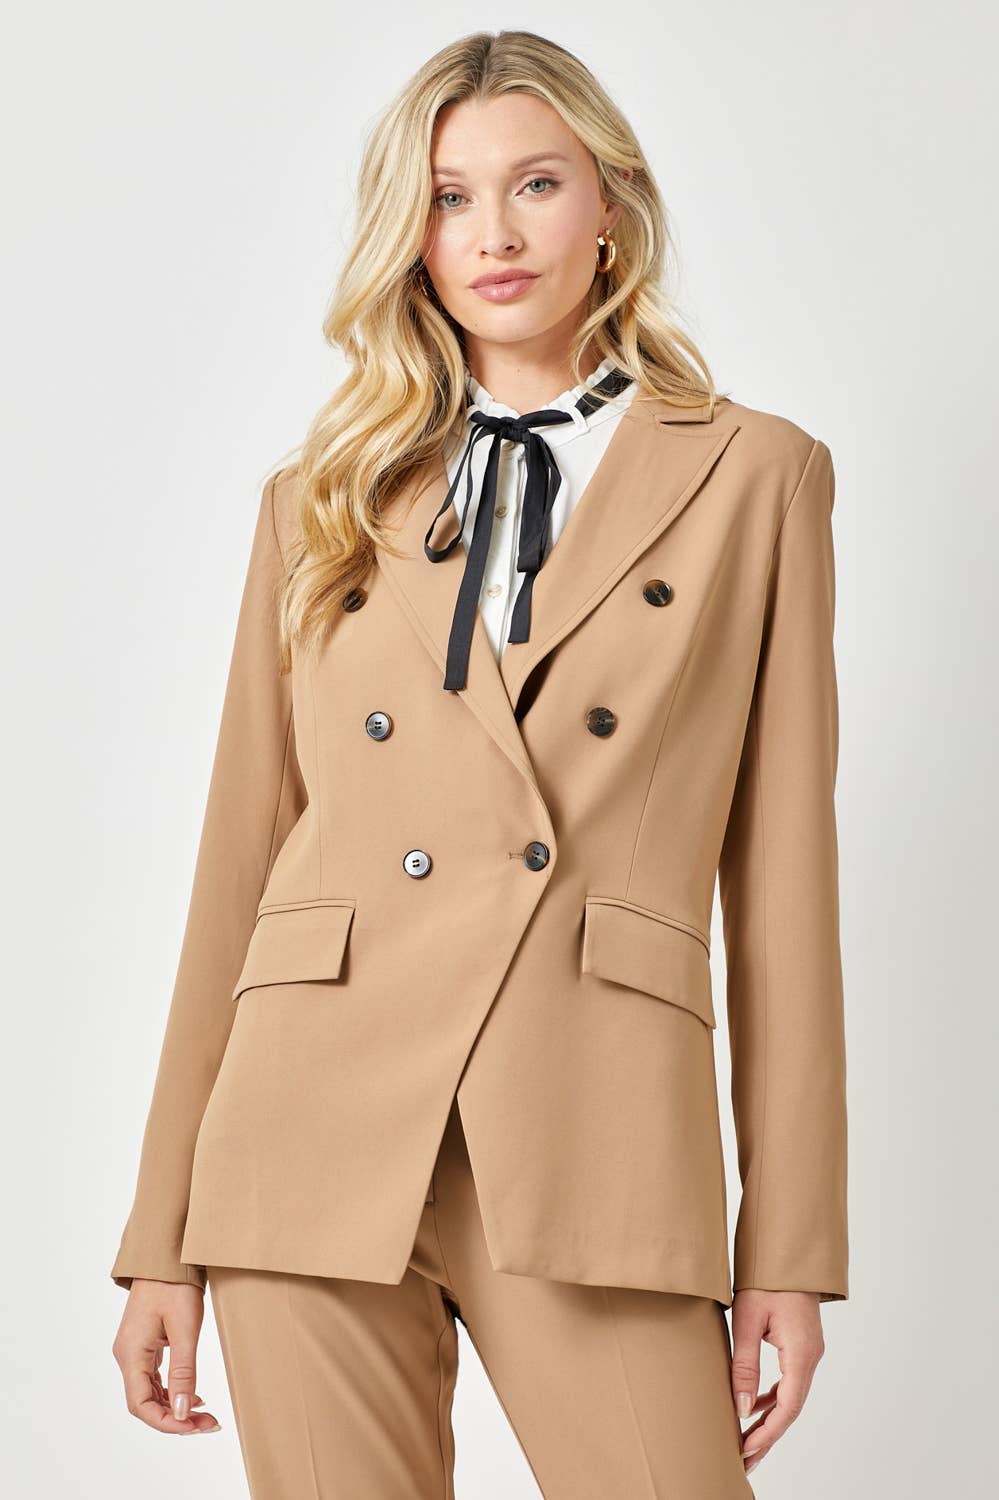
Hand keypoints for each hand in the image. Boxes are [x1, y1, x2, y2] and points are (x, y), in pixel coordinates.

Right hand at [112, 1278, 221, 1433]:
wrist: (167, 1255)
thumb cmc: (174, 1285)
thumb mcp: (185, 1329)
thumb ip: (183, 1372)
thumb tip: (181, 1412)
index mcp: (131, 1354)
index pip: (140, 1406)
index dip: (166, 1423)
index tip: (194, 1427)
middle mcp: (128, 1356)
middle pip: (145, 1403)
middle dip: (176, 1418)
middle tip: (209, 1423)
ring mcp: (135, 1350)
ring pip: (151, 1392)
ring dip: (176, 1406)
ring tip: (206, 1414)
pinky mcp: (145, 1344)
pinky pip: (154, 1378)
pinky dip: (173, 1391)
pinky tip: (192, 1395)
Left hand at [729, 1289, 824, 1474]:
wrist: (786, 1252)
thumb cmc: (765, 1280)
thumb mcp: (747, 1321)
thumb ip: (744, 1366)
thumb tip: (743, 1409)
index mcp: (801, 1353)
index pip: (787, 1407)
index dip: (767, 1433)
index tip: (745, 1450)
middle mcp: (810, 1357)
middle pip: (791, 1408)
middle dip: (768, 1436)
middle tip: (745, 1460)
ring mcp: (808, 1351)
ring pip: (791, 1396)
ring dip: (770, 1419)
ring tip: (747, 1442)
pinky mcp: (801, 1345)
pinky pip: (790, 1380)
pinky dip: (774, 1398)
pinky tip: (756, 1406)